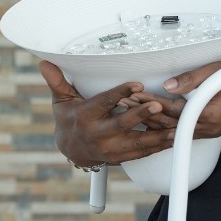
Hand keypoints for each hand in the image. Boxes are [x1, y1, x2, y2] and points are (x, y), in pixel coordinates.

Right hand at [38, 60, 178, 166]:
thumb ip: (58, 81)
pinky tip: (173, 139)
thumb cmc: (69, 118)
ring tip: (175, 128)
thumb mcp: (62, 100)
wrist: (71, 150)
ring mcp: (110, 149)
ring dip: (157, 136)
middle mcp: (98, 134)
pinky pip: (141, 153)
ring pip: (136, 143)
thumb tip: (44, 62)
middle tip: (158, 105)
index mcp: (85, 116)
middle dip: (141, 116)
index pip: (104, 102)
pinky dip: (158, 147)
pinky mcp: (120, 158)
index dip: (121, 93)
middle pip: (121, 125)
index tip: (137, 84)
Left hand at [138, 57, 220, 139]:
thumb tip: (167, 86)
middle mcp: (209, 127)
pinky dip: (169, 125)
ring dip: (155, 121)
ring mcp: (211, 131)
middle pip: (171, 125)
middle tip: (126, 104)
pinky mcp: (211, 129)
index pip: (173, 111)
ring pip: (176, 130)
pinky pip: (185, 130)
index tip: (135, 97)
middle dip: (147, 114)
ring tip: (134, 111)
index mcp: (210, 114)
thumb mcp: (214, 71)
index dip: (152, 104)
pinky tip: (154, 120)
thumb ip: (191, 80)